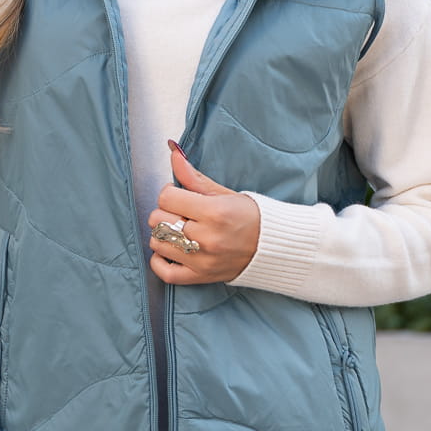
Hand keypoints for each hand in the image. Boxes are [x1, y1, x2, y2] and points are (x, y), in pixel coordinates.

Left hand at [148, 142, 259, 285]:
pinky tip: (169, 251)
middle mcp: (207, 237)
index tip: (180, 196)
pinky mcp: (201, 276)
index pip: (167, 197)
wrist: (273, 246)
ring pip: (157, 243)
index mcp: (214, 212)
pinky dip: (159, 261)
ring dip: (162, 235)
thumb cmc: (251, 217)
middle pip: (158, 220)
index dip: (170, 193)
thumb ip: (194, 177)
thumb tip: (174, 154)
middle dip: (166, 212)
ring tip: (177, 231)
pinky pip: (165, 273)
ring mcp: (203, 260)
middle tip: (181, 213)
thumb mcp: (224, 193)